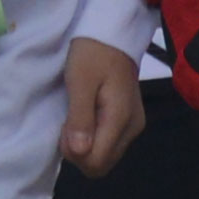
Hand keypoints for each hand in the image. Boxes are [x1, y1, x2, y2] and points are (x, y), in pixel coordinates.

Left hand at [61, 41, 144, 176]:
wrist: (112, 33)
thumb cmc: (92, 53)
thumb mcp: (80, 82)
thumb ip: (80, 118)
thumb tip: (79, 152)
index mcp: (121, 119)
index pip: (97, 162)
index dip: (75, 153)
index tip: (65, 127)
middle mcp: (132, 128)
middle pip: (102, 164)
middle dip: (79, 153)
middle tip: (68, 123)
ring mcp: (133, 126)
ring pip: (105, 157)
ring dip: (85, 146)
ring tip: (76, 117)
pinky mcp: (129, 121)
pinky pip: (109, 144)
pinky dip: (93, 138)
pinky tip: (85, 118)